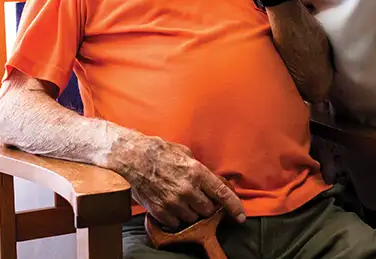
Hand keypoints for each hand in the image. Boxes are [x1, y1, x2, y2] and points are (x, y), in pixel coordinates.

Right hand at [109, 132, 245, 228]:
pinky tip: (171, 204)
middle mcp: (188, 189)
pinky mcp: (161, 211)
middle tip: (199, 197)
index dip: (234, 207)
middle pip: (209, 210)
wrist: (134, 157)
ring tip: (182, 198)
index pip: (222, 194)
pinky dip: (176, 217)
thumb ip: (199, 169)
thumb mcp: (186, 154)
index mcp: (197, 172)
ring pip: (193, 217)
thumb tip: (210, 180)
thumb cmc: (160, 151)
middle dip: (208, 206)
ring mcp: (174, 202)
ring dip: (191, 211)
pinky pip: (176, 222)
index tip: (241, 216)